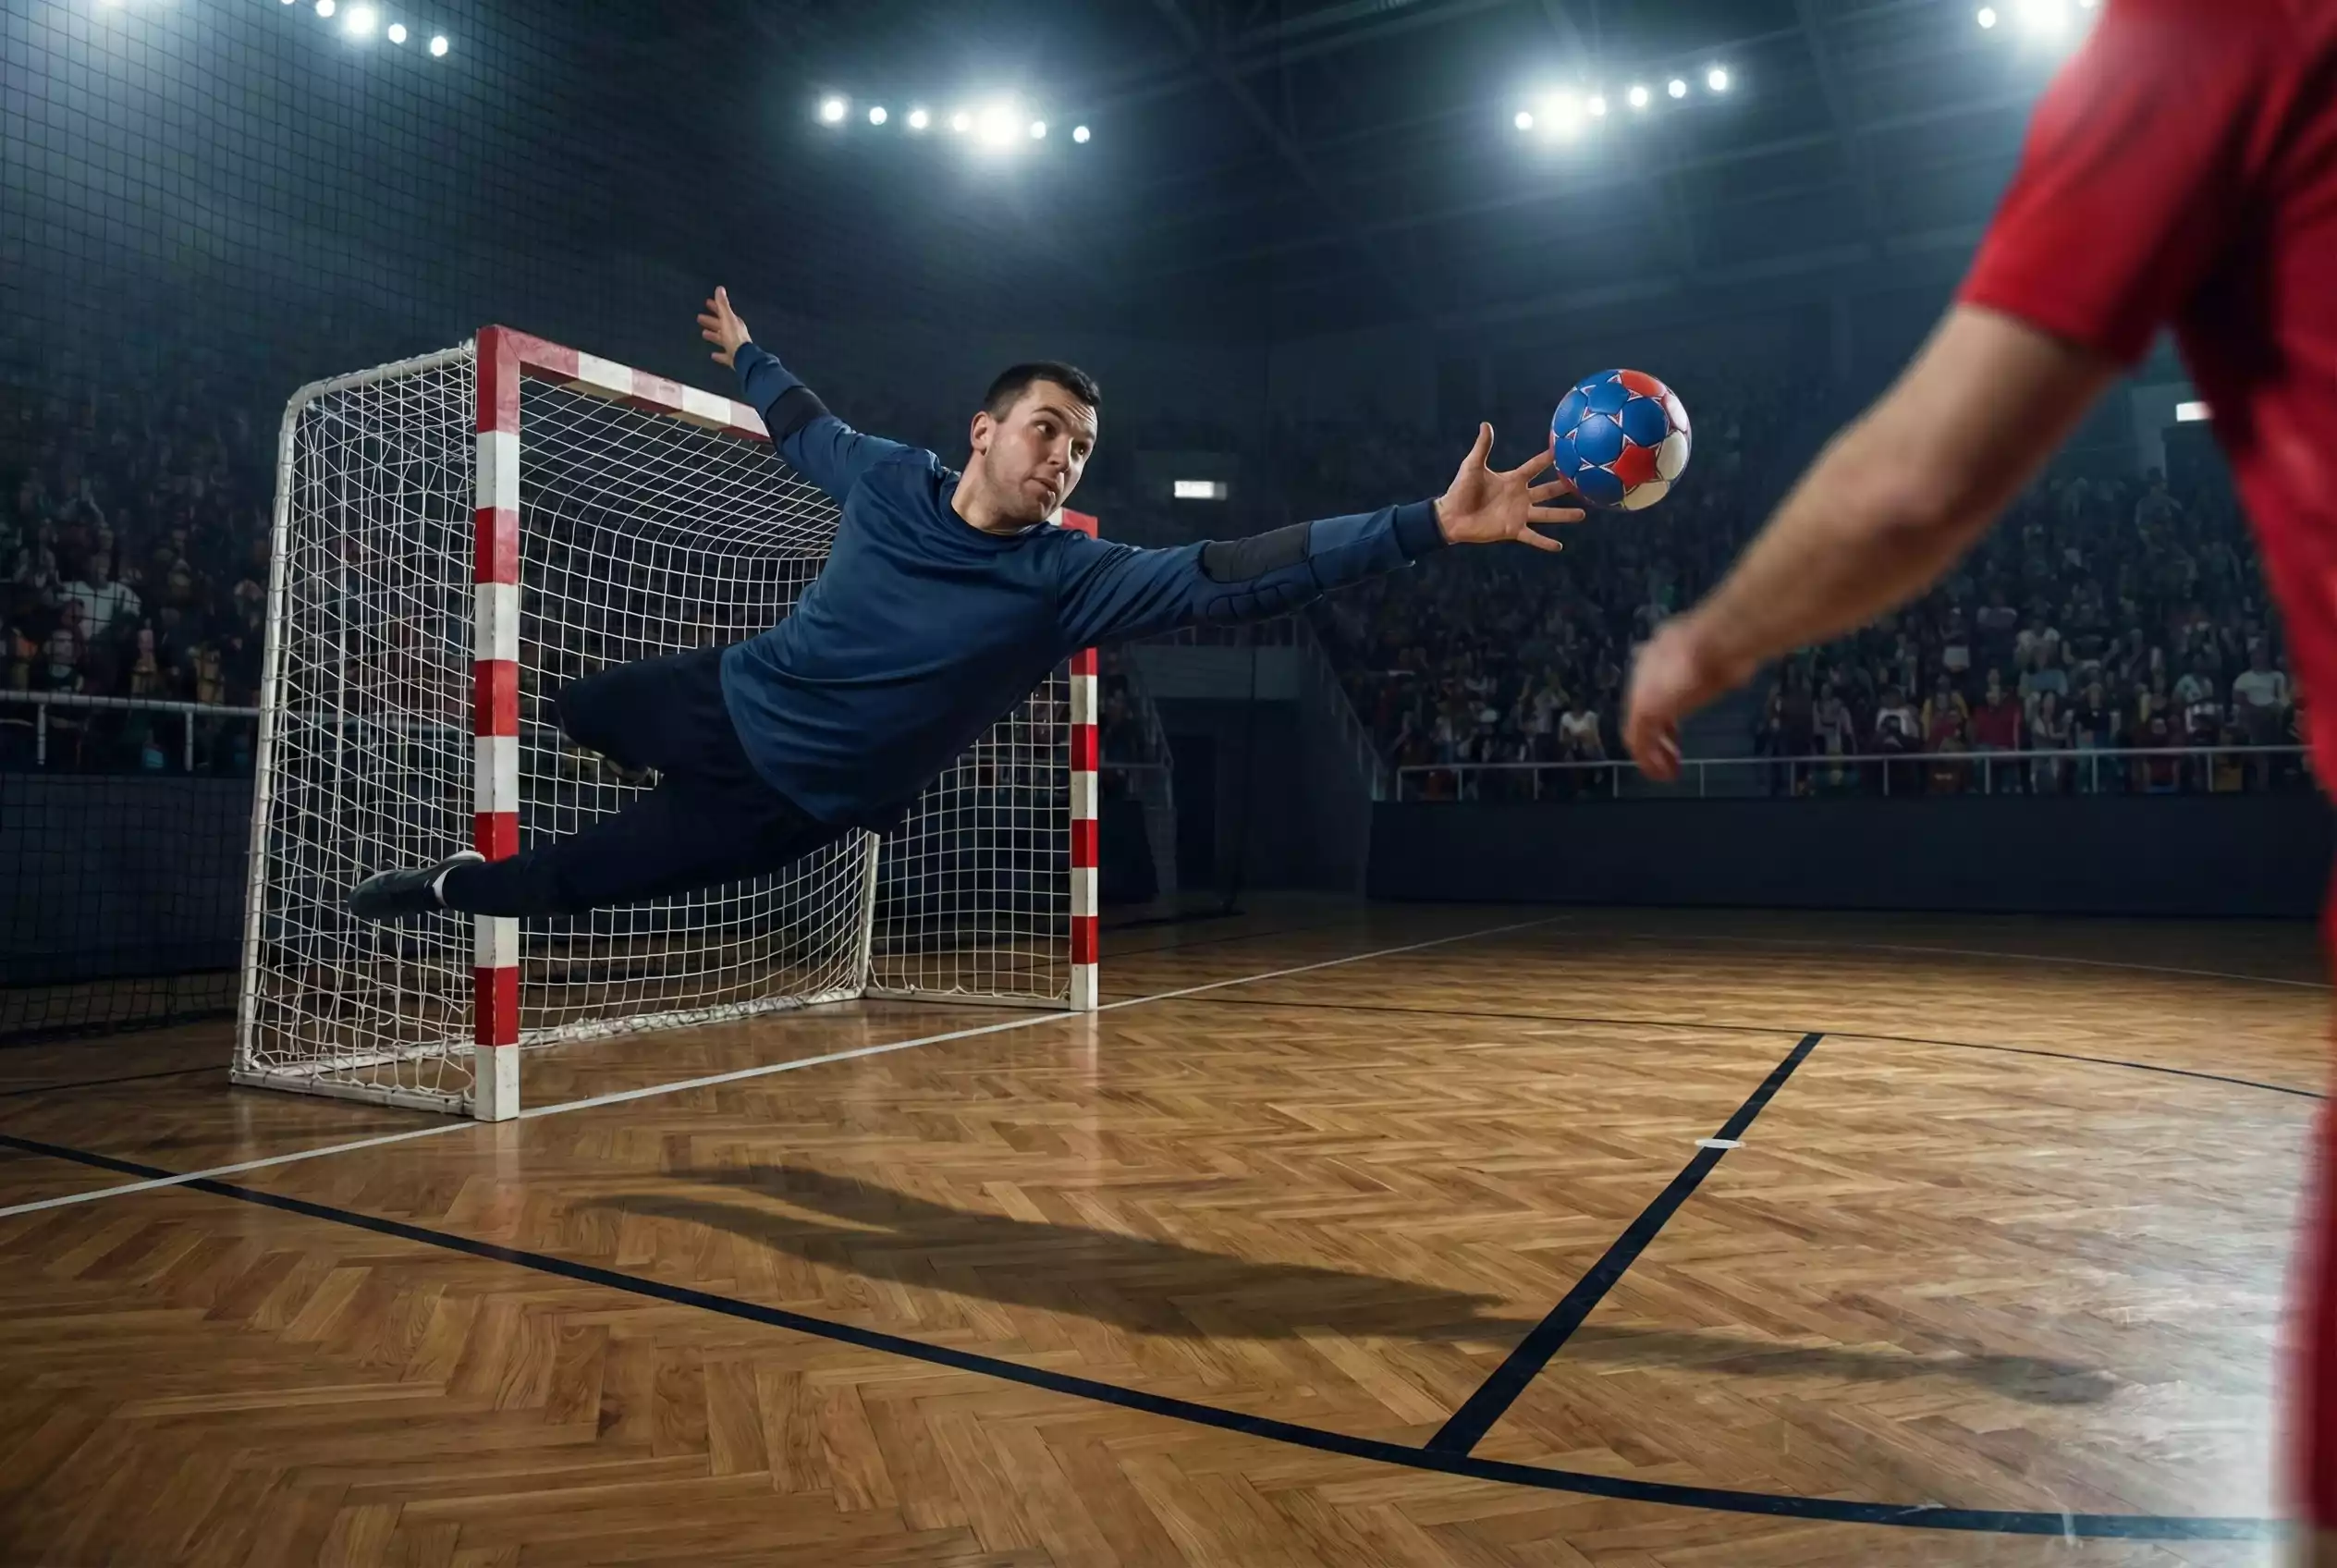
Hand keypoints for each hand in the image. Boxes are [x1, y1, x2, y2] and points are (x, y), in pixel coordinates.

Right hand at [697, 286, 751, 367]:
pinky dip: (719, 355)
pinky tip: (713, 355)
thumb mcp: (727, 319)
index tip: (707, 302)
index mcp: (734, 323)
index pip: (723, 312)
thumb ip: (723, 305)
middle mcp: (735, 333)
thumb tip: (720, 288)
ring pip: (722, 339)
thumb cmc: (734, 337)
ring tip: (703, 333)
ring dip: (713, 335)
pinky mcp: (733, 358)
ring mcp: (735, 346)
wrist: (743, 358)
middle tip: (699, 318)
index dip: (715, 307)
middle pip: (721, 325)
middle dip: (711, 321)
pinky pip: (725, 355)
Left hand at [1433, 424, 1583, 550]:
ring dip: (1564, 515)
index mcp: (1513, 479)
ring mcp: (1518, 514)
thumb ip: (1483, 446)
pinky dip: (1545, 543)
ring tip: (1583, 514)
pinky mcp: (1513, 530)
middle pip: (1548, 490)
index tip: (1567, 450)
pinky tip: (1559, 546)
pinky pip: (1533, 537)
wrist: (1451, 515)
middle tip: (1584, 483)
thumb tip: (1485, 424)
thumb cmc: (1461, 489)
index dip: (1549, 458)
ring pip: (1547, 514)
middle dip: (1565, 487)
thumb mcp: (1472, 465)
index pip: (1535, 467)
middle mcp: (1520, 496)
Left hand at [1623, 616, 1752, 781]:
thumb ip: (1720, 662)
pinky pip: (1640, 744)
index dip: (1666, 702)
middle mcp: (1644, 669)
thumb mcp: (1722, 652)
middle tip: (1673, 750)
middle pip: (1643, 706)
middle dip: (1658, 730)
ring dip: (1653, 751)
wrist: (1714, 642)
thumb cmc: (1727, 645)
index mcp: (1661, 650)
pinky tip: (1663, 774)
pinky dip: (1650, 762)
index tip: (1677, 720)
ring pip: (1639, 729)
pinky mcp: (1643, 713)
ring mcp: (1640, 692)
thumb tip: (1736, 669)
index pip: (1654, 681)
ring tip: (1668, 769)